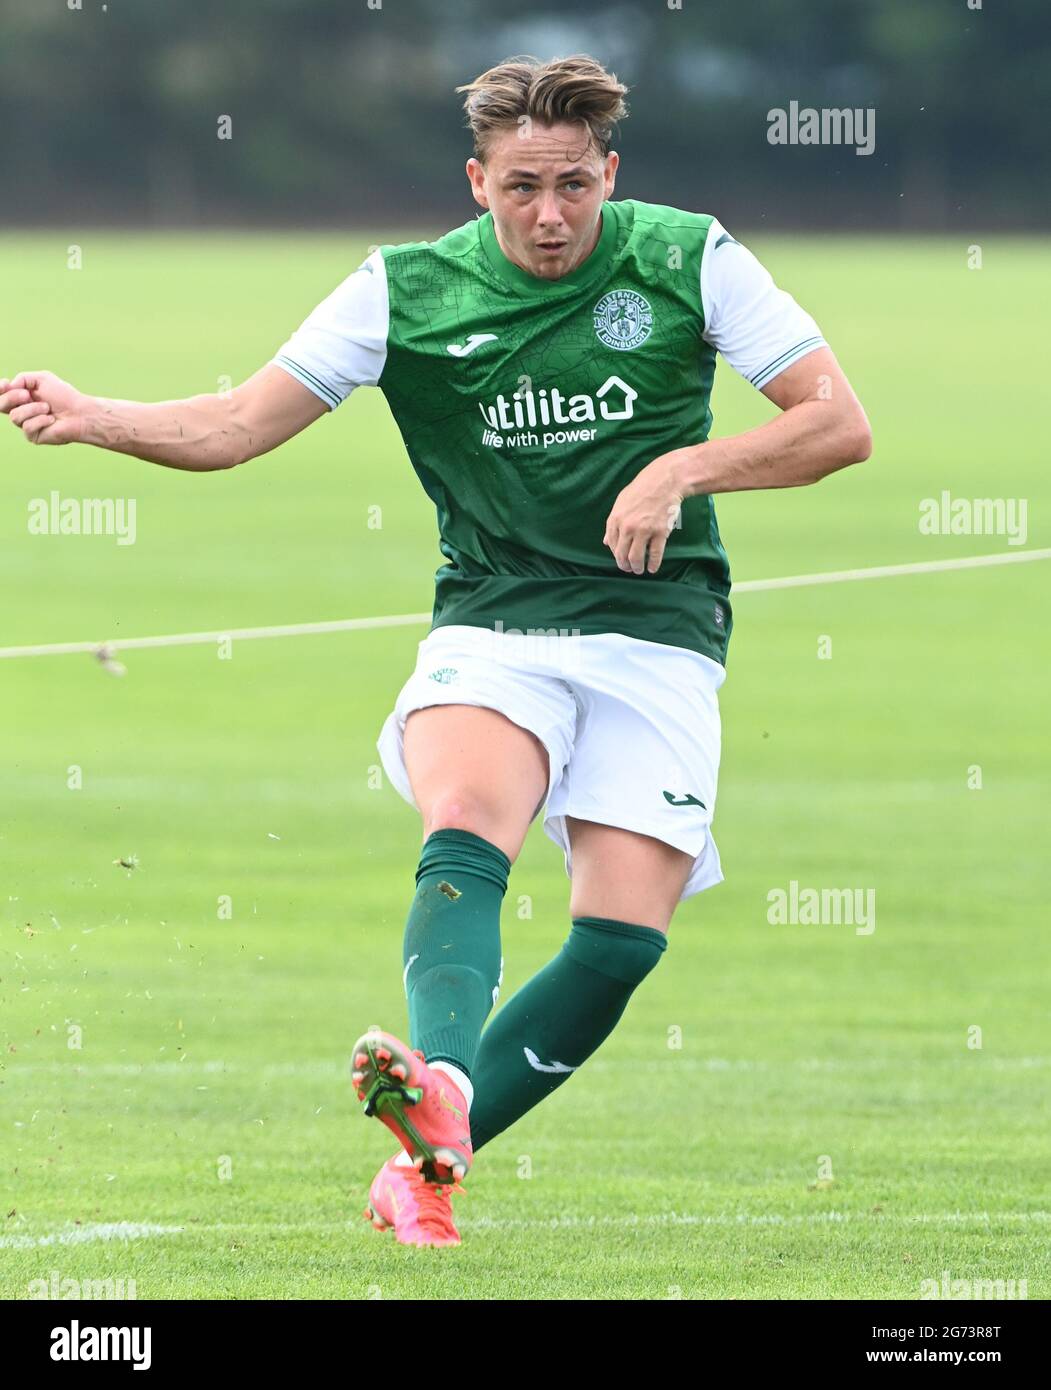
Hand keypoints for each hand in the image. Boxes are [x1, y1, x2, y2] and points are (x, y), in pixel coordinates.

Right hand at [0, 370, 89, 445]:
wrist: (80, 413)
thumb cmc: (64, 396)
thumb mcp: (42, 379)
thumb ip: (23, 378)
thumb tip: (9, 386)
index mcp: (22, 397)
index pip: (2, 395)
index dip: (0, 390)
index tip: (5, 385)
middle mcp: (22, 411)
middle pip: (1, 405)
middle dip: (11, 398)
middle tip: (27, 395)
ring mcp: (26, 424)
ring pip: (15, 416)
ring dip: (33, 409)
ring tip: (48, 408)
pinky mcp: (33, 436)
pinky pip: (27, 427)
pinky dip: (41, 420)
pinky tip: (52, 420)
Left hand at [603, 451, 686, 573]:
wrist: (665, 481)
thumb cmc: (642, 490)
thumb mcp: (621, 502)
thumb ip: (613, 523)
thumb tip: (606, 542)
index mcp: (615, 519)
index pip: (613, 545)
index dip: (617, 555)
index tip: (622, 560)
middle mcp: (627, 527)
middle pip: (622, 555)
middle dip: (625, 565)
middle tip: (630, 569)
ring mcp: (644, 530)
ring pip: (636, 558)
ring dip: (637, 568)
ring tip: (640, 570)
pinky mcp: (660, 532)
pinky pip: (655, 554)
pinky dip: (653, 565)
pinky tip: (652, 568)